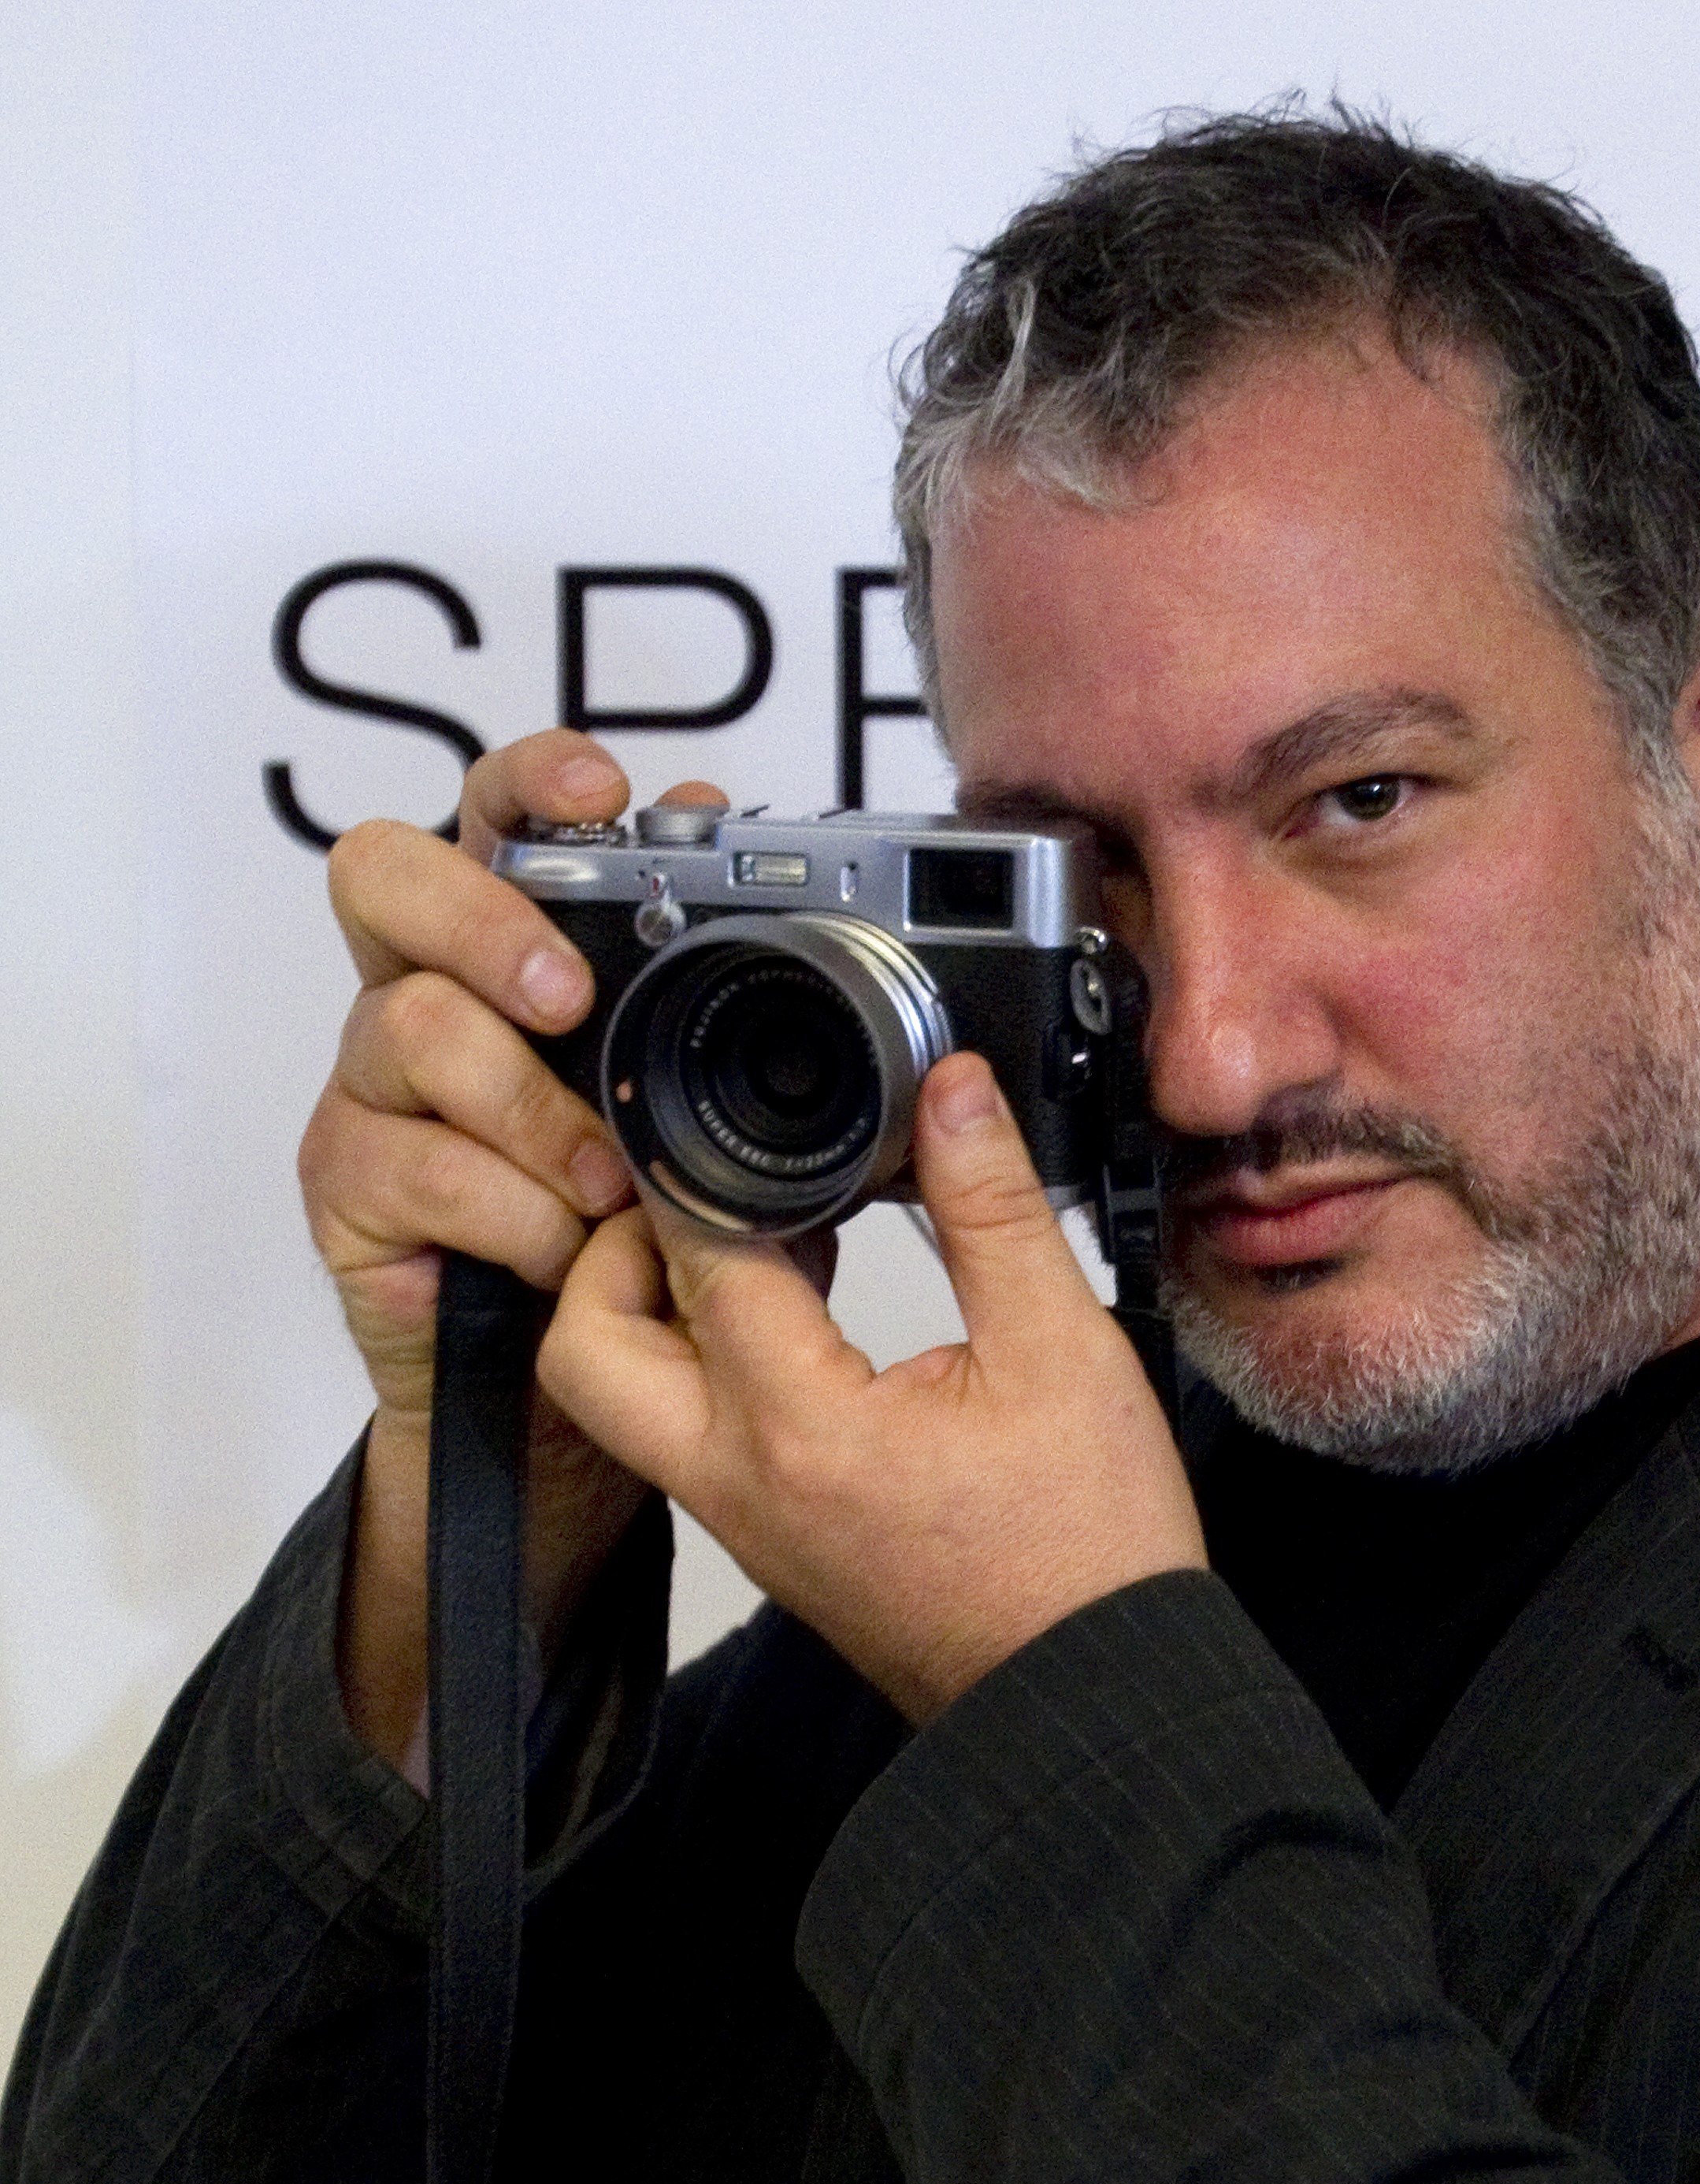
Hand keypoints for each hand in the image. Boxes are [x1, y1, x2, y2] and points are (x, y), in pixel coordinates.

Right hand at [302, 731, 707, 1781]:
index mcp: (534, 952)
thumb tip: (861, 945)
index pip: (501, 817)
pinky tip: (566, 1243)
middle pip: (387, 879)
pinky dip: (506, 1209)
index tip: (606, 793)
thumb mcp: (737, 1123)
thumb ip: (768, 1037)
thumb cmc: (662, 1236)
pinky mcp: (353, 1186)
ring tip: (606, 1178)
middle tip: (568, 996)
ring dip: (524, 1103)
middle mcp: (439, 994)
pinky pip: (410, 1166)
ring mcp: (380, 1086)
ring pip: (407, 1030)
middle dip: (485, 921)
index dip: (535, 784)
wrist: (584, 1398)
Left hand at [541, 1052, 1205, 1725]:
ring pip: (620, 1399)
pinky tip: (801, 1319)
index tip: (719, 1108)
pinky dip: (703, 1364)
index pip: (699, 1260)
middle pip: (583, 1347)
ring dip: (651, 1311)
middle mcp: (739, 1481)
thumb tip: (954, 1092)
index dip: (704, 1169)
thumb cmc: (1087, 1547)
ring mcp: (745, 1523)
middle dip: (612, 1251)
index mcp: (800, 1426)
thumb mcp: (1064, 1351)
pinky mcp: (769, 1543)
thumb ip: (994, 1209)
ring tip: (758, 1245)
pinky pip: (683, 1437)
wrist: (1092, 1688)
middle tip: (700, 1196)